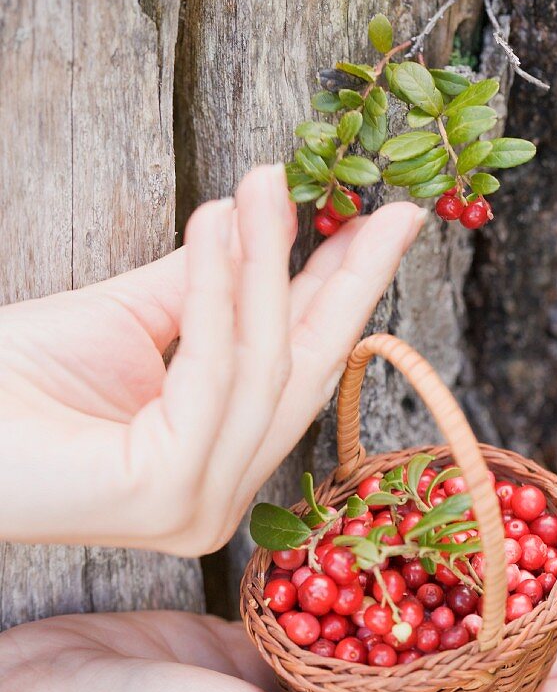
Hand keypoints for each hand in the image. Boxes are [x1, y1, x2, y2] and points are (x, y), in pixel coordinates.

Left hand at [0, 165, 425, 553]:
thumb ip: (210, 286)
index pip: (298, 368)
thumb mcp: (136, 319)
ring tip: (269, 185)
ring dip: (271, 266)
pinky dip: (219, 294)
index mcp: (218, 464)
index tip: (384, 224)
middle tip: (380, 203)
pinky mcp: (166, 494)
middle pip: (304, 373)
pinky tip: (215, 225)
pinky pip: (214, 372)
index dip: (345, 293)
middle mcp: (220, 497)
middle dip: (347, 280)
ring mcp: (198, 506)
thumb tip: (268, 215)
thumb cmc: (15, 383)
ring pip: (265, 369)